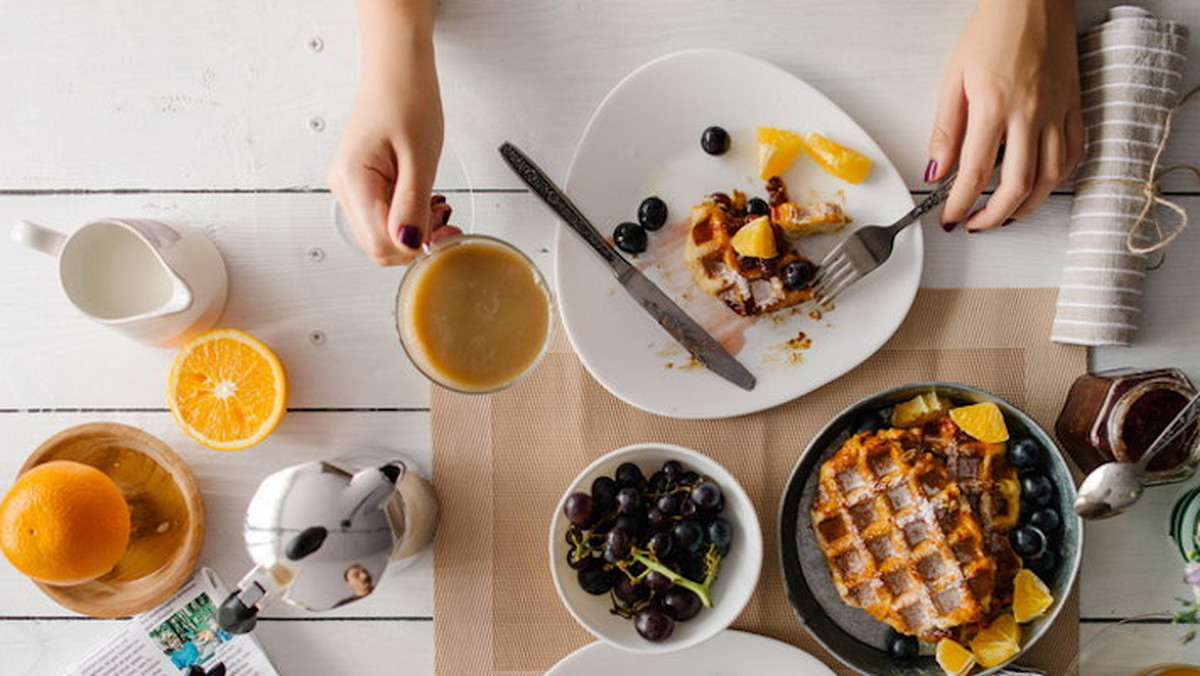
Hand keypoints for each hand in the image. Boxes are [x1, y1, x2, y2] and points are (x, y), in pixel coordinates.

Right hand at [327, 0, 458, 264]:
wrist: (397, 69)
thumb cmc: (407, 99)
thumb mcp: (421, 158)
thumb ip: (413, 205)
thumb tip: (409, 244)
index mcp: (353, 180)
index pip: (379, 244)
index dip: (414, 248)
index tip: (443, 234)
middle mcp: (343, 186)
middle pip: (378, 244)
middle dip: (414, 242)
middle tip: (445, 222)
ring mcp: (349, 185)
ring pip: (381, 233)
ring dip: (411, 230)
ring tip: (435, 205)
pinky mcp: (360, 182)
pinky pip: (382, 214)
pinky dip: (406, 216)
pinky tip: (423, 200)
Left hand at [926, 0, 1083, 231]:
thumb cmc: (993, 30)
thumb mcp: (953, 77)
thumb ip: (946, 128)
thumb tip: (936, 169)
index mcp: (994, 105)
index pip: (975, 171)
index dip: (961, 203)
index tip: (951, 218)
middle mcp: (1031, 113)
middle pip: (1017, 184)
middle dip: (994, 215)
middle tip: (976, 224)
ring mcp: (1058, 111)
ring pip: (1050, 176)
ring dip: (1027, 205)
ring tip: (1006, 214)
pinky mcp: (1075, 106)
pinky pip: (1073, 154)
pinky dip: (1057, 178)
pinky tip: (1040, 186)